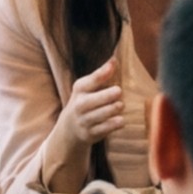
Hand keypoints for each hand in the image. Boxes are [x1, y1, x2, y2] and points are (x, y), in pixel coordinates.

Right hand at [39, 73, 125, 190]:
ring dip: (111, 110)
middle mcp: (80, 105)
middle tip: (118, 91)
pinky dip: (113, 125)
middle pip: (93, 100)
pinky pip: (103, 129)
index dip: (101, 73)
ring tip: (120, 105)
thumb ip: (100, 75)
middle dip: (105, 96)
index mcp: (80, 89)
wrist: (70, 127)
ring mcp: (84, 120)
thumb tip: (114, 60)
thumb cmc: (84, 101)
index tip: (114, 64)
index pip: (90, 80)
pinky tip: (121, 120)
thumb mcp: (87, 87)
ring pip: (99, 115)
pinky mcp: (91, 133)